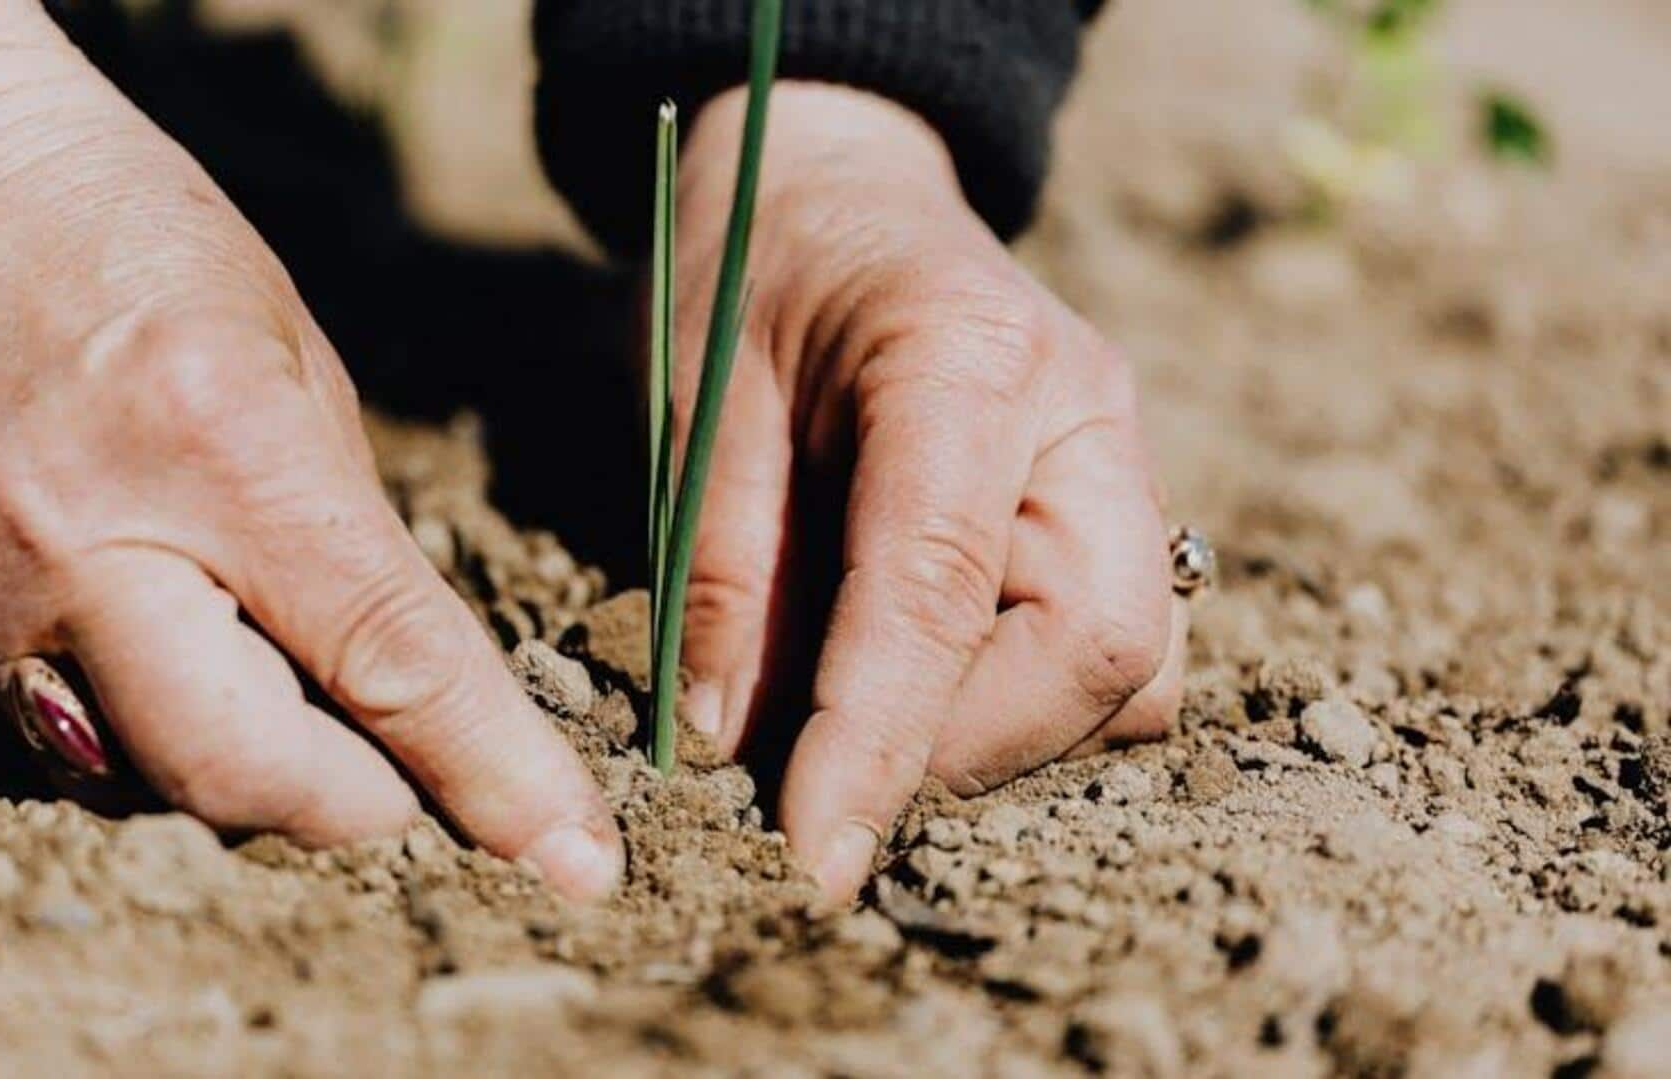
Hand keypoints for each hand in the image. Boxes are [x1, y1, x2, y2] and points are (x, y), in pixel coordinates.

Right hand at [0, 0, 619, 897]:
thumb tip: (412, 697)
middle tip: (406, 775)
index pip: (386, 663)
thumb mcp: (296, 362)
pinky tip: (152, 637)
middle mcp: (80, 546)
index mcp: (218, 447)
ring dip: (245, 766)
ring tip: (267, 672)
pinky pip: (55, 744)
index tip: (574, 862)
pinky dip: (137, 726)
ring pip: (148, 785)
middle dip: (359, 805)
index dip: (494, 777)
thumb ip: (352, 543)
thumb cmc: (134, 240)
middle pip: (248, 778)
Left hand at [672, 84, 1186, 903]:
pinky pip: (1117, 654)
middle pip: (1099, 647)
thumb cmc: (753, 275)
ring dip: (1001, 738)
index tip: (813, 857)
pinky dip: (1025, 705)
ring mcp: (1122, 461)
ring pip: (1131, 671)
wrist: (840, 192)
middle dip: (963, 750)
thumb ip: (721, 565)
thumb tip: (731, 742)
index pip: (941, 587)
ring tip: (867, 722)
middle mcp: (1084, 414)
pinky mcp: (1119, 509)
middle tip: (829, 775)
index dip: (877, 740)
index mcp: (966, 357)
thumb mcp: (700, 399)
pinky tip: (923, 682)